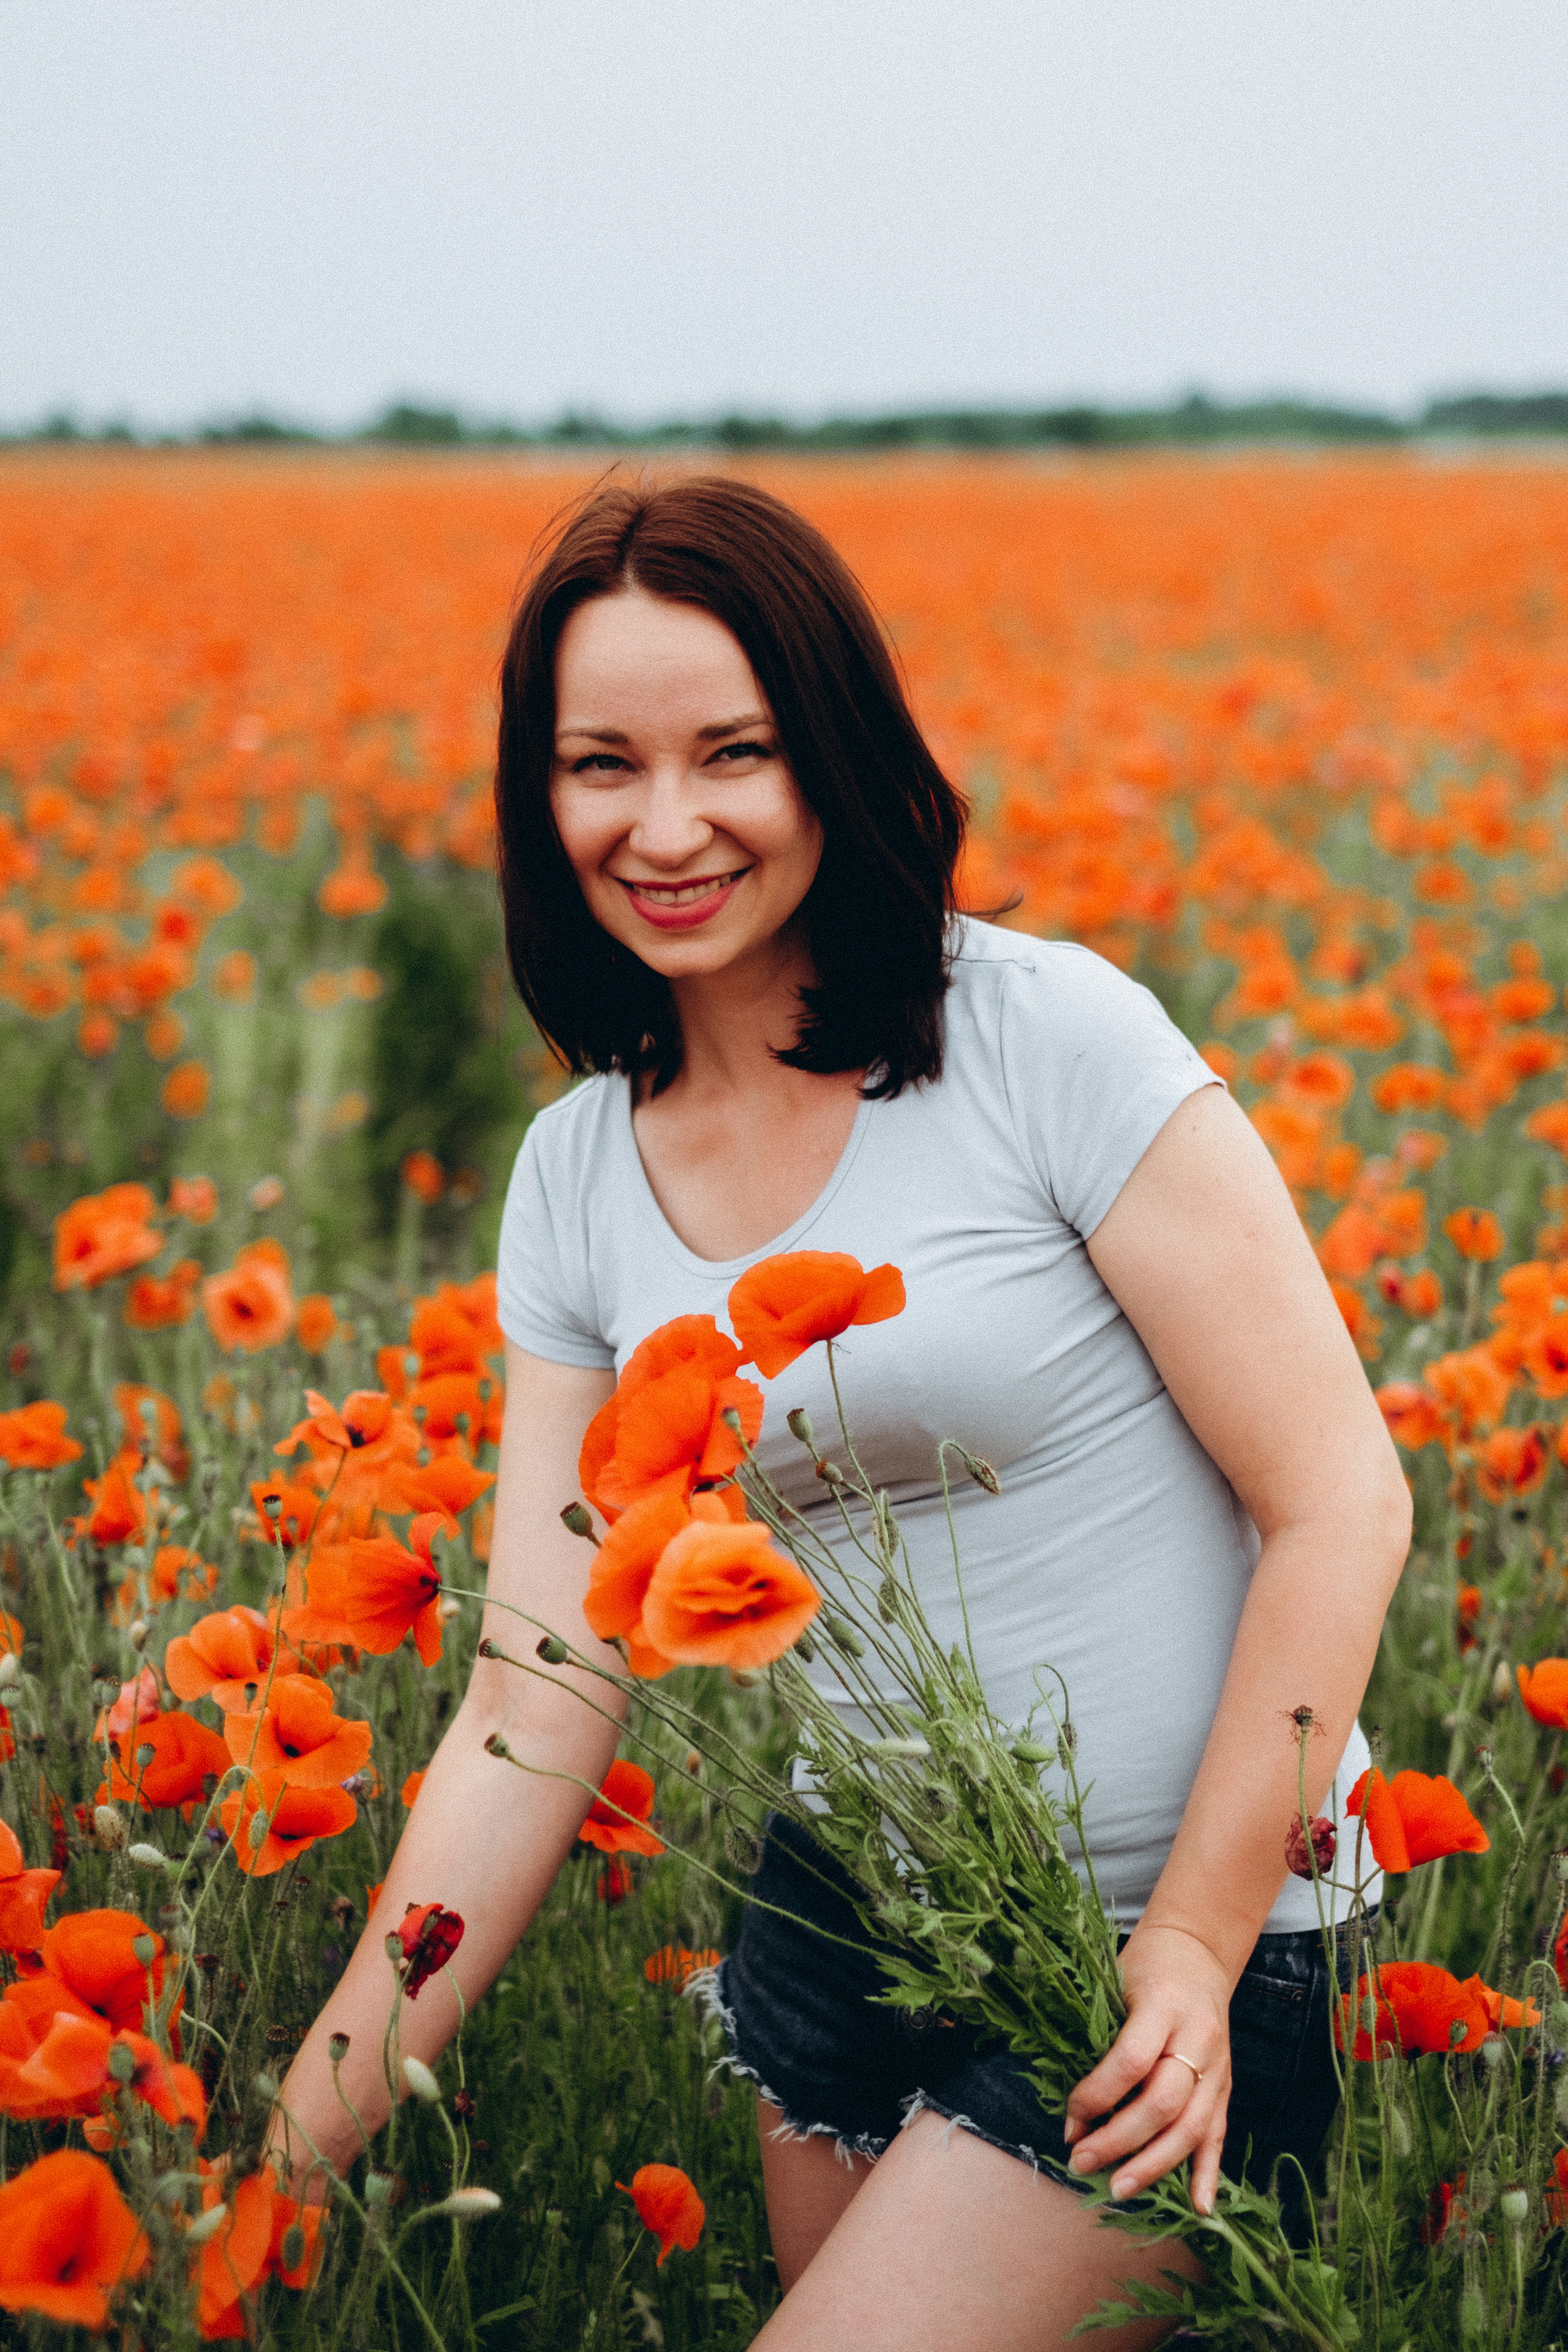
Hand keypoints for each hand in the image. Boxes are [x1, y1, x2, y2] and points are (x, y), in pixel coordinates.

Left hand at [1061, 1922, 1232, 2214]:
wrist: (1198, 1950)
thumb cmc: (1145, 1965)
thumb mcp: (1115, 1982)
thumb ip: (1099, 2035)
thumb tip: (1071, 2106)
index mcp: (1164, 2004)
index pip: (1130, 2061)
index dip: (1096, 2096)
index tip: (1069, 2118)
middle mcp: (1197, 2038)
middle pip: (1163, 2103)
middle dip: (1119, 2141)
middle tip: (1080, 2161)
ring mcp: (1218, 2065)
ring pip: (1191, 2127)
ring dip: (1153, 2165)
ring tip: (1117, 2188)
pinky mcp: (1226, 2084)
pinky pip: (1218, 2134)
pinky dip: (1208, 2173)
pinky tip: (1198, 2208)